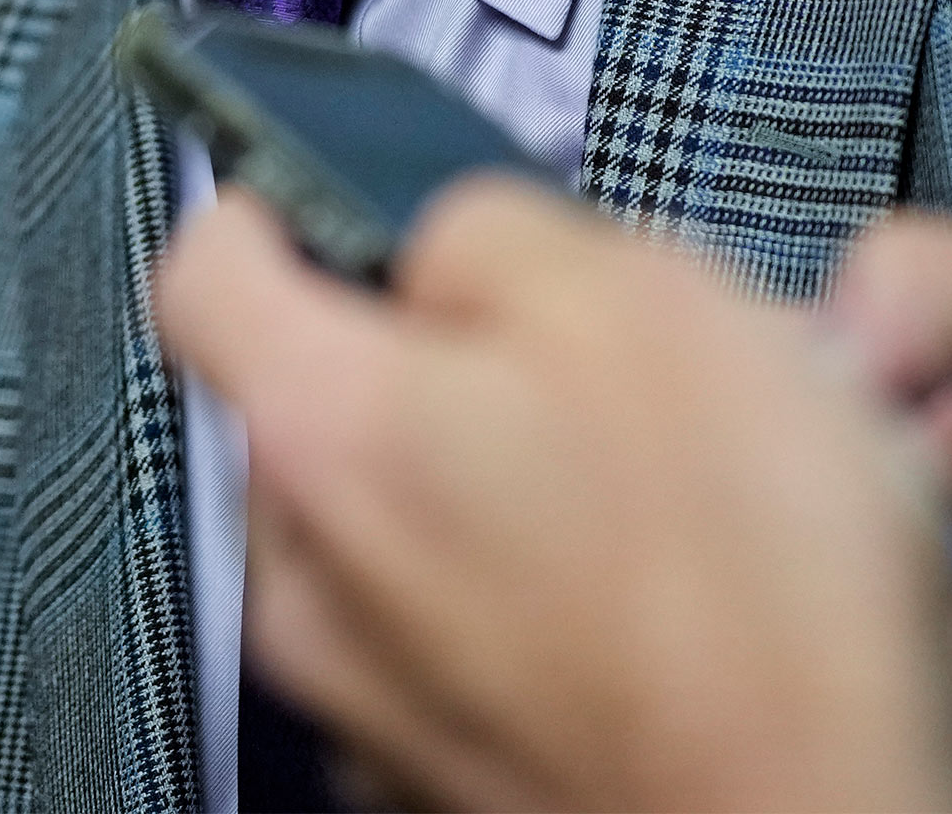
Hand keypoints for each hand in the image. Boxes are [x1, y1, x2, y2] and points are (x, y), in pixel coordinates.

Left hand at [155, 178, 951, 812]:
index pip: (207, 270)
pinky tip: (680, 602)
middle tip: (604, 356)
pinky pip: (483, 644)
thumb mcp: (635, 291)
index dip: (275, 205)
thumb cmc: (744, 592)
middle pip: (339, 406)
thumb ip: (489, 230)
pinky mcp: (460, 782)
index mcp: (328, 430)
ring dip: (528, 491)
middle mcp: (314, 583)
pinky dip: (561, 609)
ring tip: (686, 491)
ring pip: (424, 532)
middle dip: (459, 366)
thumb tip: (448, 241)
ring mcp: (378, 704)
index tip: (333, 195)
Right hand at [826, 215, 951, 813]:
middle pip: (781, 496)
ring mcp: (949, 650)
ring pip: (819, 620)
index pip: (786, 369)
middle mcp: (930, 524)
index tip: (848, 378)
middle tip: (938, 485)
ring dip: (920, 599)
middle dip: (841, 489)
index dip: (788, 374)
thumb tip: (789, 339)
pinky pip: (887, 719)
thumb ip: (942, 285)